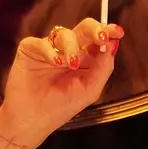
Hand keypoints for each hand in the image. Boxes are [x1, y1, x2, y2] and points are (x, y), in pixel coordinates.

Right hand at [0, 15, 124, 148]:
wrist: (33, 120)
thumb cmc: (61, 107)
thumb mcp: (90, 89)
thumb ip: (104, 66)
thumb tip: (113, 44)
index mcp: (85, 58)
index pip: (98, 39)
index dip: (108, 32)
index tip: (117, 32)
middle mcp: (68, 50)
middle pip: (83, 28)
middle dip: (94, 30)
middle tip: (101, 37)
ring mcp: (49, 48)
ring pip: (64, 33)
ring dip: (72, 47)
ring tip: (72, 63)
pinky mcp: (30, 49)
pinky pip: (41, 42)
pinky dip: (50, 51)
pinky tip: (56, 62)